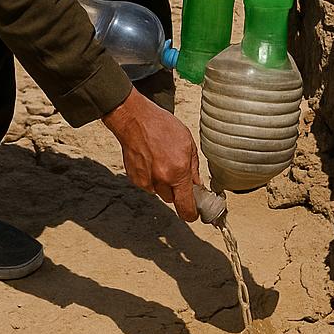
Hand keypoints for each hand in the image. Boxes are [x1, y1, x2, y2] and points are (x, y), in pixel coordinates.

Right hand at [101, 86, 201, 221]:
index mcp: (178, 171)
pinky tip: (151, 161)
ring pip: (160, 193)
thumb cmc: (162, 126)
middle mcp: (162, 179)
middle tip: (178, 176)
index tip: (194, 212)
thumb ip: (194, 169)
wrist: (135, 120)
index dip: (192, 213)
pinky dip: (151, 179)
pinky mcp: (135, 179)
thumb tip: (197, 186)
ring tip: (162, 162)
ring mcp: (146, 180)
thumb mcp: (187, 143)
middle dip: (177, 192)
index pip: (186, 207)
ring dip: (164, 185)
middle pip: (173, 200)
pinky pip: (148, 186)